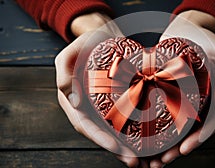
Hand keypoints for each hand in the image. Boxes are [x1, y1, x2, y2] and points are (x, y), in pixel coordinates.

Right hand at [55, 13, 140, 166]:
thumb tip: (72, 100)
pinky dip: (135, 132)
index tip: (118, 148)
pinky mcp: (116, 101)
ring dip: (128, 148)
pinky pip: (125, 119)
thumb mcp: (70, 53)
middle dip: (118, 150)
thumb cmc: (85, 42)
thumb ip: (64, 73)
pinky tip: (148, 141)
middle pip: (102, 134)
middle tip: (136, 162)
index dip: (100, 139)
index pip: (85, 125)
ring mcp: (102, 106)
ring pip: (114, 131)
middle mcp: (87, 108)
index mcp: (72, 101)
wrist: (102, 34)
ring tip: (145, 160)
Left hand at [155, 10, 214, 164]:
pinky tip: (146, 137)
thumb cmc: (206, 38)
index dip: (199, 138)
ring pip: (177, 128)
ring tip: (153, 157)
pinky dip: (157, 128)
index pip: (211, 122)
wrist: (186, 29)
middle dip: (178, 148)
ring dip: (166, 144)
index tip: (184, 150)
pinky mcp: (171, 94)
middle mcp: (202, 102)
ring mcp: (186, 99)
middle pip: (192, 131)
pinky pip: (164, 114)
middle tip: (163, 160)